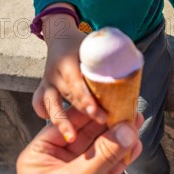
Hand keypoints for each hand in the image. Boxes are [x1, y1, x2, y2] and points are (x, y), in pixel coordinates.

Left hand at [8, 108, 142, 173]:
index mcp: (41, 154)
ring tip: (137, 124)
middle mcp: (56, 163)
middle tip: (130, 110)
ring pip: (100, 153)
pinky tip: (134, 147)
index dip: (90, 112)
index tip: (111, 99)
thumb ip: (102, 156)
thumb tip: (126, 130)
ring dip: (118, 140)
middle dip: (109, 124)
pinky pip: (108, 171)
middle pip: (87, 136)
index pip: (68, 124)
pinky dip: (122, 160)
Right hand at [32, 13, 106, 142]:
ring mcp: (48, 81)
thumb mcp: (94, 45)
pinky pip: (39, 102)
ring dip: (63, 121)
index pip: (76, 82)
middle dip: (84, 111)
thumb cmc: (83, 44)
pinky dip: (44, 112)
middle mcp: (56, 72)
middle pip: (69, 96)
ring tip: (72, 137)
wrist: (60, 36)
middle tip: (102, 123)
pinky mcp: (43, 88)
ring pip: (53, 103)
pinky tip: (53, 125)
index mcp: (68, 60)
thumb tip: (134, 68)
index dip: (86, 99)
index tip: (99, 113)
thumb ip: (111, 56)